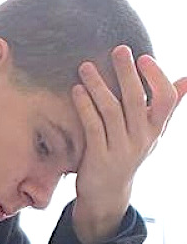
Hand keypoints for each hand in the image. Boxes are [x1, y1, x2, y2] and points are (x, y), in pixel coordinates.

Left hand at [71, 45, 186, 243]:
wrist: (106, 194)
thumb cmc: (127, 154)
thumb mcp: (150, 133)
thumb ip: (166, 106)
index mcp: (156, 129)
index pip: (166, 99)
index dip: (156, 77)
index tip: (144, 58)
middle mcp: (142, 138)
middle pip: (136, 100)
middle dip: (127, 73)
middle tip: (118, 49)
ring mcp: (121, 149)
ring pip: (112, 111)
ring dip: (99, 86)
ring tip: (86, 66)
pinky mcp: (99, 157)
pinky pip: (93, 127)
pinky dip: (85, 107)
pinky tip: (77, 91)